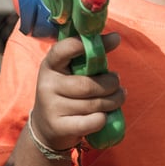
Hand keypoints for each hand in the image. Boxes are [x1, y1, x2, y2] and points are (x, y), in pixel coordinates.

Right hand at [31, 34, 124, 149]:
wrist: (46, 126)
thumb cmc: (67, 91)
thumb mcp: (71, 71)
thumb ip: (90, 56)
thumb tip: (115, 37)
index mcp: (50, 65)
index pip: (63, 50)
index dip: (83, 44)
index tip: (113, 39)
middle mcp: (47, 85)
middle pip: (87, 85)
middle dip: (110, 83)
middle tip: (117, 82)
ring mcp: (51, 107)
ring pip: (93, 104)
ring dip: (113, 100)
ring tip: (118, 96)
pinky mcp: (59, 127)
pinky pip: (92, 122)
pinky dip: (103, 118)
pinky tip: (105, 114)